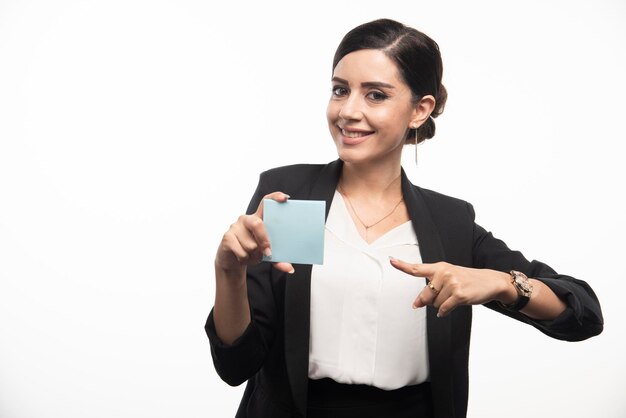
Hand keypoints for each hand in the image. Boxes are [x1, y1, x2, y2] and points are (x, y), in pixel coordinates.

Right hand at [215, 191, 294, 276]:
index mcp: (258, 218)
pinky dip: (245, 259)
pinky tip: (242, 257)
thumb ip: (278, 259)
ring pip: (251, 244)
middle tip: (268, 252)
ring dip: (254, 255)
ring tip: (251, 255)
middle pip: (257, 224)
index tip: (285, 198)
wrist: (231, 260)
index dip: (275, 197)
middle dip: (264, 240)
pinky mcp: (227, 237)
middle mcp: (246, 219)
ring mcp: (235, 227)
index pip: (266, 202)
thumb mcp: (266, 254)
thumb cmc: (252, 251)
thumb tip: (289, 268)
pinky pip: (242, 252)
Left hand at [389, 259, 511, 316]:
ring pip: (435, 304)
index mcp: (439, 267)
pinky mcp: (459, 294)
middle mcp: (444, 273)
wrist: (490, 281)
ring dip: (442, 305)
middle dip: (429, 301)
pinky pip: (444, 309)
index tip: (391, 260)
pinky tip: (451, 307)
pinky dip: (445, 312)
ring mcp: (452, 283)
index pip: (417, 268)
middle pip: (425, 295)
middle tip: (442, 297)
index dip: (402, 265)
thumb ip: (432, 286)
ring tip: (453, 297)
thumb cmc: (466, 280)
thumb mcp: (449, 276)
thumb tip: (417, 304)